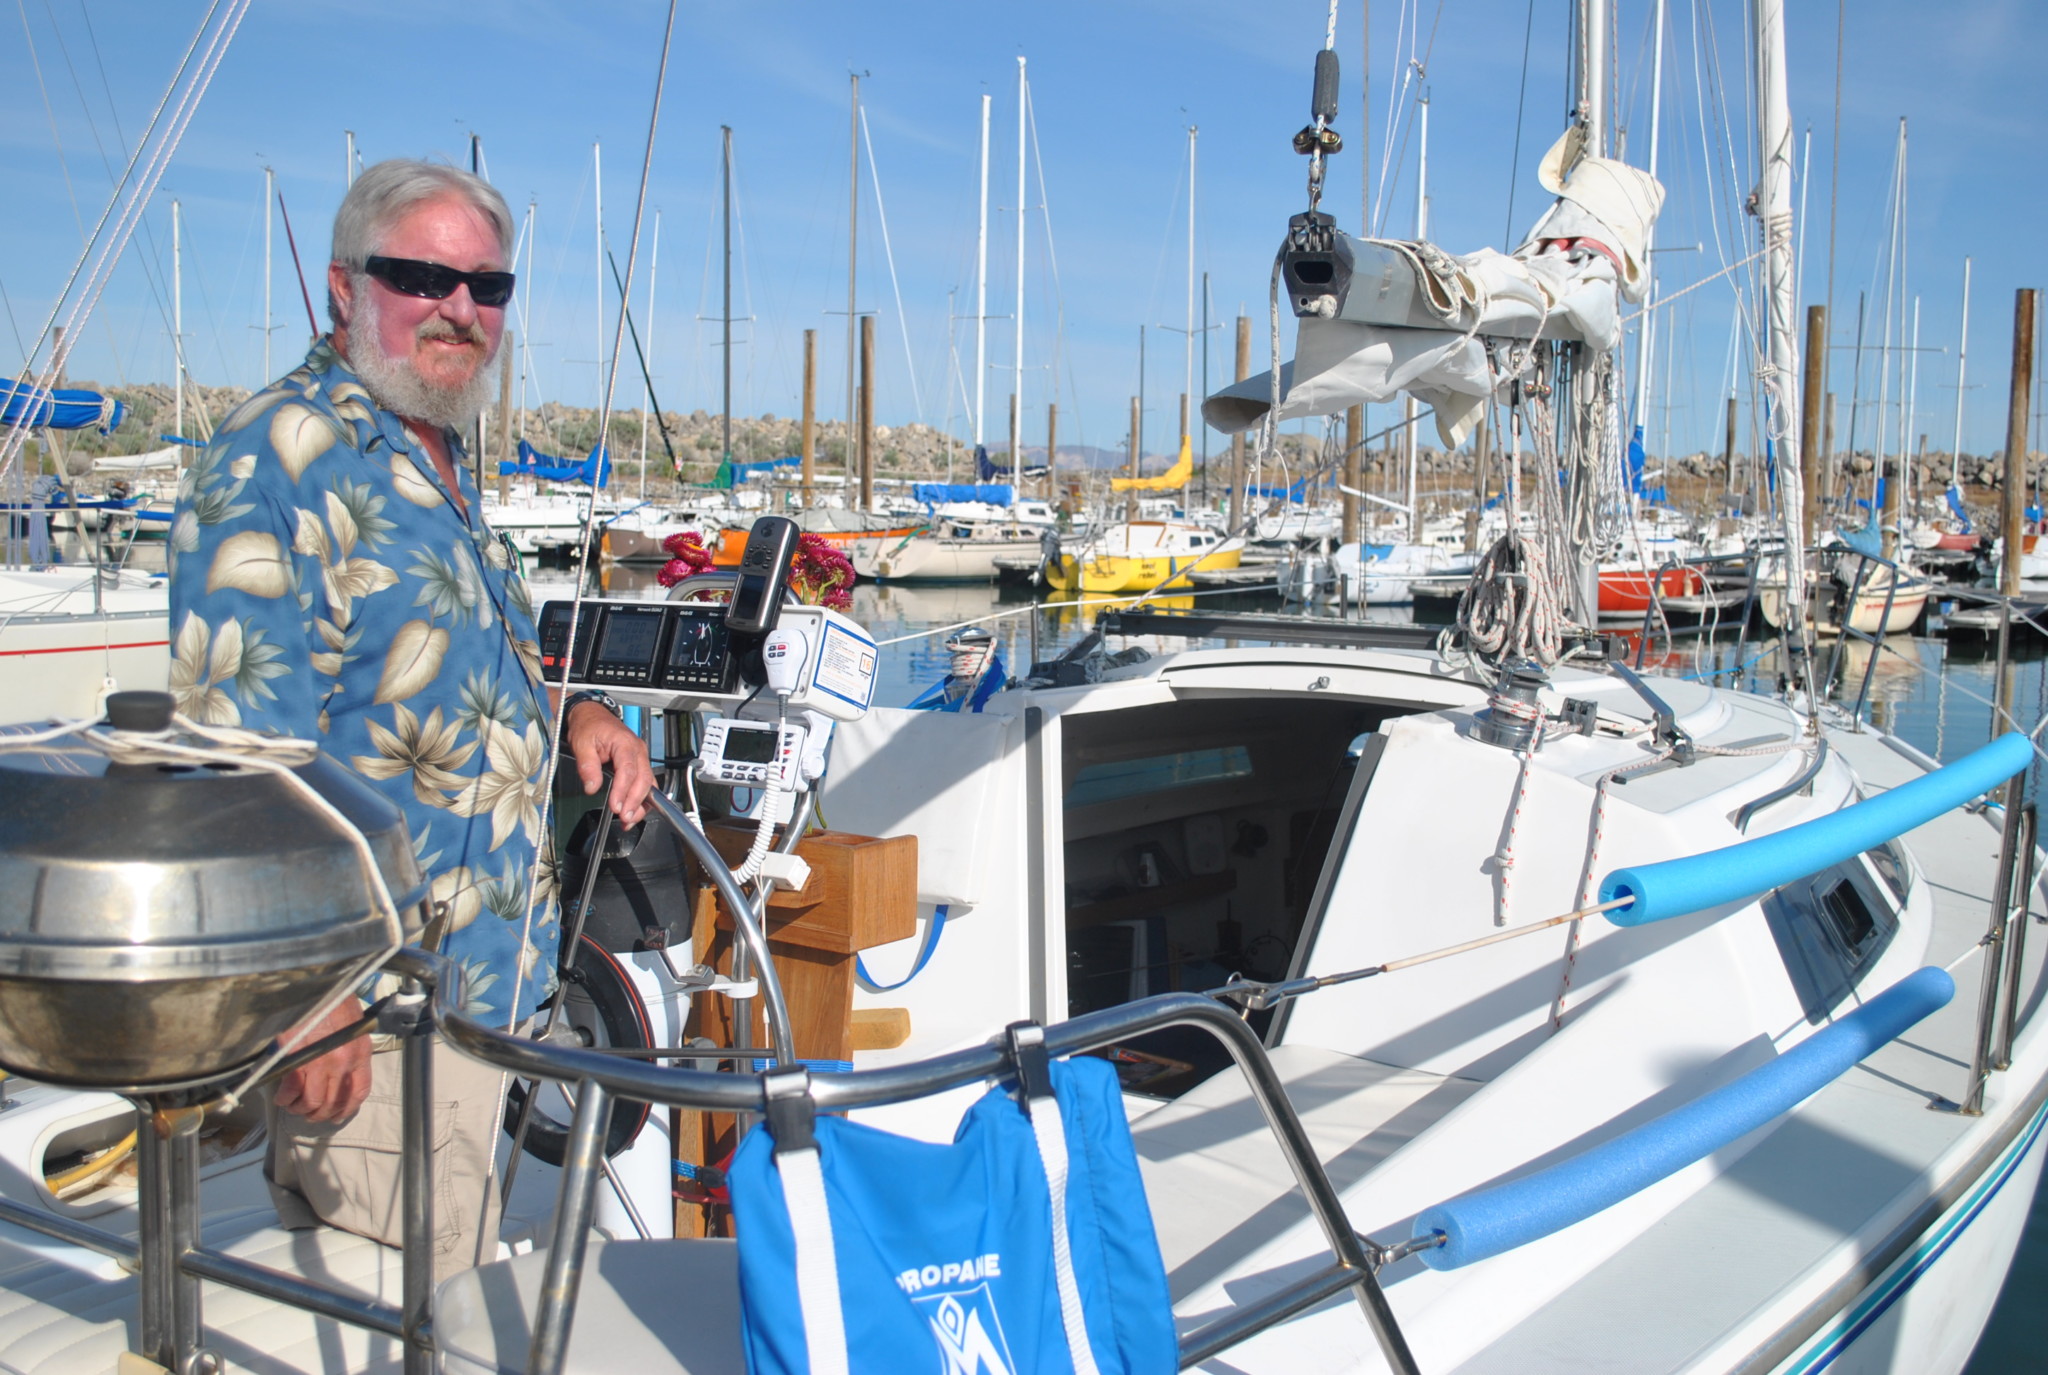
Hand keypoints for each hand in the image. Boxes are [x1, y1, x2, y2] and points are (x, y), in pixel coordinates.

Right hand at [273, 1001, 371, 1122]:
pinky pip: (291, 1091)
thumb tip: (342, 1071)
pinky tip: (282, 1095)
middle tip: (308, 1112)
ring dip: (300, 1108)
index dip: (347, 1108)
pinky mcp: (298, 1059)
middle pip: (332, 1102)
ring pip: (312, 1102)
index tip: (337, 1115)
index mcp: (360, 1052)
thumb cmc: (332, 1000)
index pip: (359, 1091)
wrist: (315, 985)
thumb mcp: (352, 1025)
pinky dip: (285, 1098)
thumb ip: (350, 1049)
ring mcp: (321, 1061)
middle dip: (319, 1113)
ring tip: (293, 1104)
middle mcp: (343, 1061)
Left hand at [566, 700, 653, 826]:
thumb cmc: (589, 726)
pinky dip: (641, 800)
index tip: (615, 806)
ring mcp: (640, 758)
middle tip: (624, 818)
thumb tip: (592, 787)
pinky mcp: (638, 765)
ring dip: (641, 804)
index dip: (623, 791)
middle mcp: (638, 750)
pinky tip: (633, 812)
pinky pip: (645, 784)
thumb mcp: (581, 744)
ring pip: (648, 784)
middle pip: (644, 780)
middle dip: (635, 802)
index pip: (628, 771)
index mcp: (624, 743)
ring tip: (628, 820)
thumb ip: (587, 766)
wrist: (591, 715)